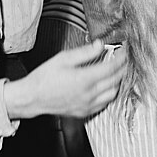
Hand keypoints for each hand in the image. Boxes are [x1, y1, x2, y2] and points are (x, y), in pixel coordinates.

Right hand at [12, 41, 126, 118]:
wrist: (32, 97)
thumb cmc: (44, 77)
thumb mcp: (63, 58)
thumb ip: (84, 52)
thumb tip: (100, 45)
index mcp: (84, 79)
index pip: (111, 67)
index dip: (121, 58)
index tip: (124, 50)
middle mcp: (89, 94)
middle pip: (115, 80)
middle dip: (123, 68)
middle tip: (124, 59)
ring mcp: (87, 105)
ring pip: (112, 94)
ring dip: (118, 81)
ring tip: (117, 71)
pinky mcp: (84, 112)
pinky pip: (104, 104)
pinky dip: (109, 94)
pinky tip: (106, 86)